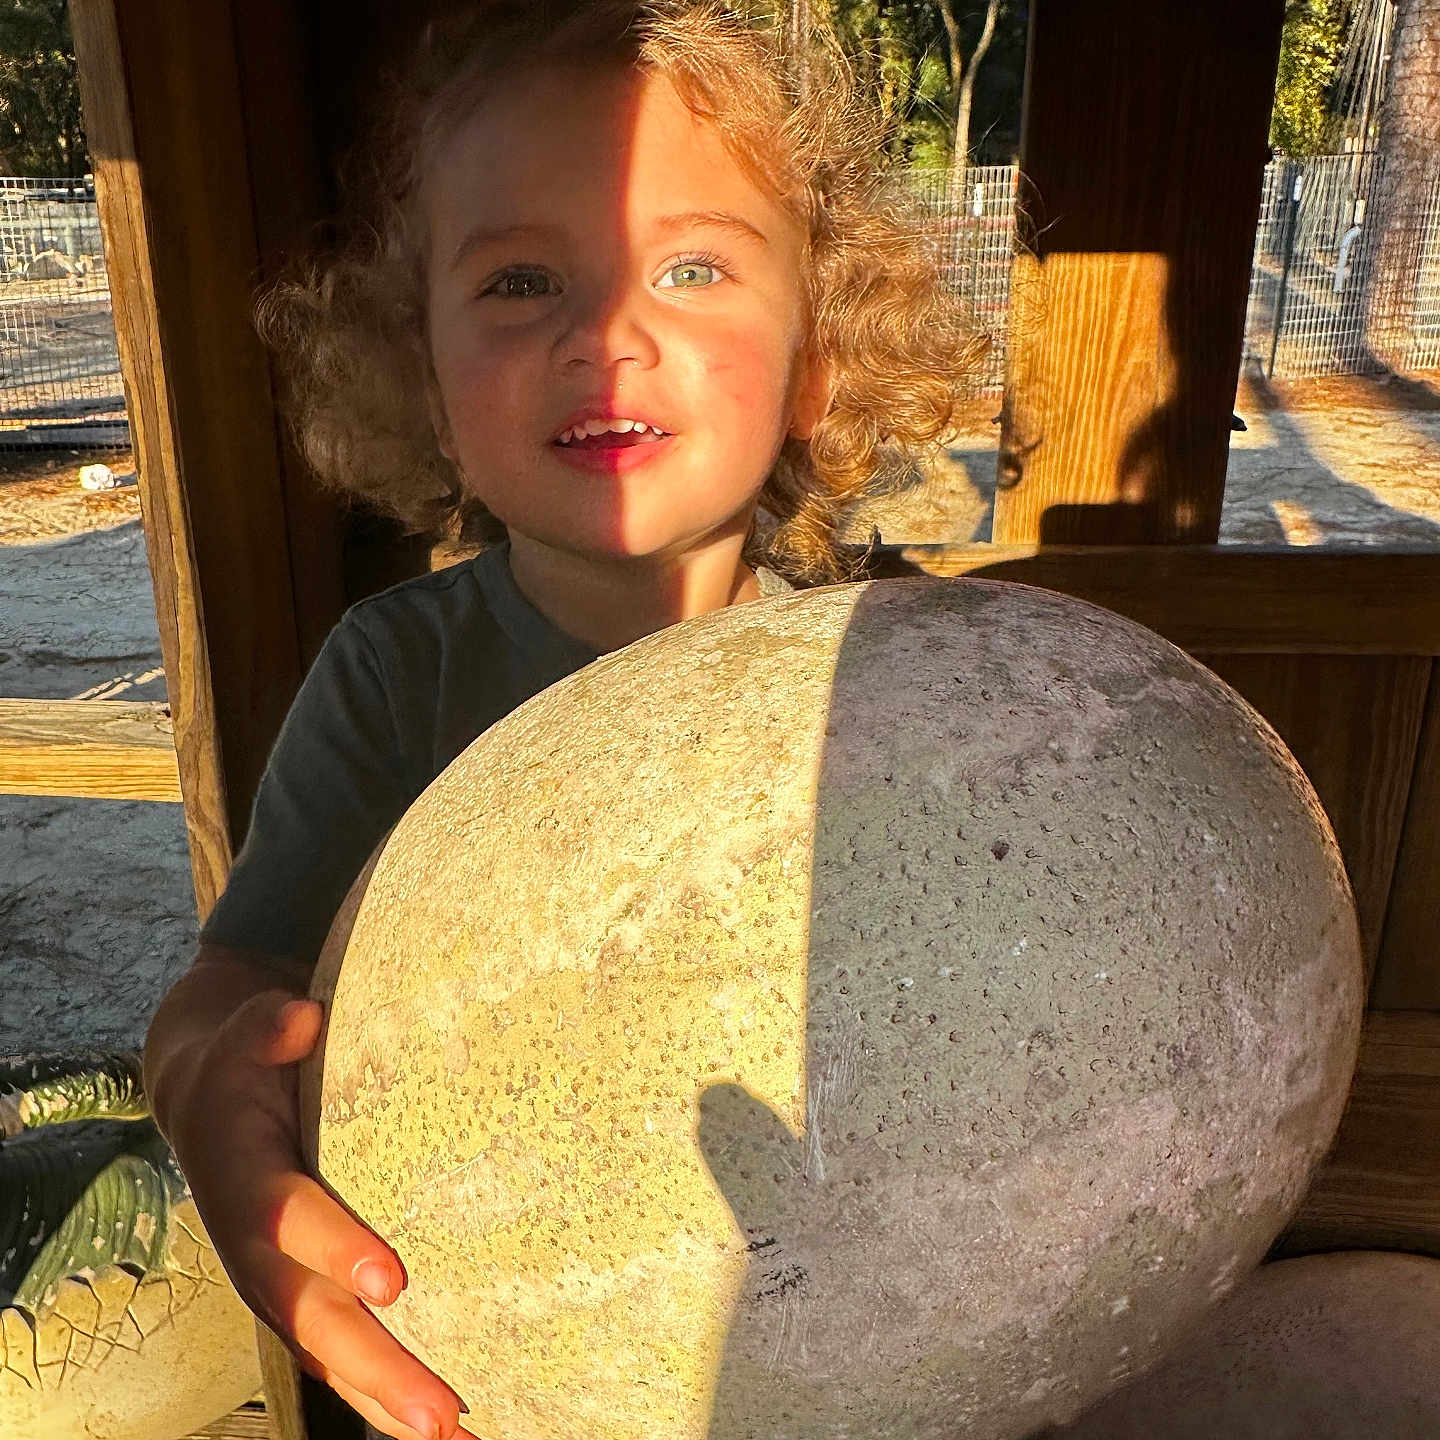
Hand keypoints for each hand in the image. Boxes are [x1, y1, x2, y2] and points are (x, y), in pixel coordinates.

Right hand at [147, 961, 473, 1438]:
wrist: (207, 1097)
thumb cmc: (247, 1059)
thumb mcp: (247, 1031)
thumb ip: (265, 1027)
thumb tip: (296, 1017)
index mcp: (242, 1180)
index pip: (287, 1218)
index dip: (333, 1247)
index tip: (392, 1281)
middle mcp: (256, 1248)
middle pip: (312, 1318)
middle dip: (375, 1365)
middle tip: (441, 1411)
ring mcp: (280, 1281)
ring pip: (329, 1354)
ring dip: (387, 1401)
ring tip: (455, 1438)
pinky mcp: (305, 1294)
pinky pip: (342, 1353)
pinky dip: (384, 1396)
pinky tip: (444, 1429)